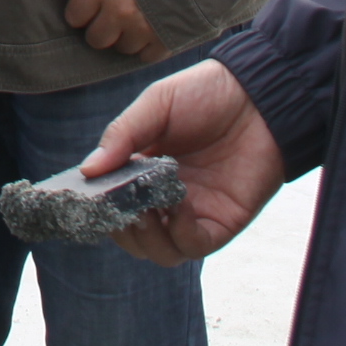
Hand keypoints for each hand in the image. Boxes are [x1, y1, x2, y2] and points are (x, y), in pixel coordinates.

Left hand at [61, 0, 163, 59]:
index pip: (75, 15)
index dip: (80, 11)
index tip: (86, 8)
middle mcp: (121, 13)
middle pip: (97, 39)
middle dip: (101, 28)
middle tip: (111, 16)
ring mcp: (145, 28)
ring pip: (124, 48)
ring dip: (127, 36)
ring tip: (136, 20)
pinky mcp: (168, 38)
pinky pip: (148, 56)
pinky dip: (149, 46)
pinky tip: (152, 30)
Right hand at [86, 59, 286, 265]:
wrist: (258, 95)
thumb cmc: (206, 93)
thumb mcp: (156, 105)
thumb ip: (122, 135)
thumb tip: (87, 170)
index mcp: (143, 171)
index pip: (112, 204)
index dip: (98, 208)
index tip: (88, 199)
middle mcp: (166, 198)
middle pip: (133, 236)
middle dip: (121, 228)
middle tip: (120, 205)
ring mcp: (193, 213)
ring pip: (160, 252)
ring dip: (147, 238)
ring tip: (146, 210)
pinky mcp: (222, 222)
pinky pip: (194, 245)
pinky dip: (180, 233)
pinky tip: (179, 205)